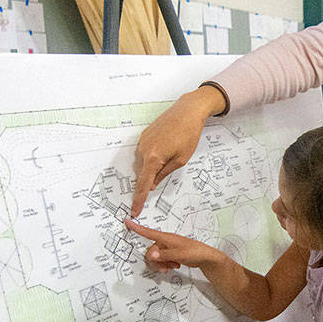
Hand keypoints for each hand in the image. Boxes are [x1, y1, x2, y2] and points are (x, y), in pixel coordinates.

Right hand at [125, 219, 221, 271]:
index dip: (137, 228)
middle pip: (151, 252)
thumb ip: (164, 255)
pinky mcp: (171, 254)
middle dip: (156, 261)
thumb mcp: (179, 254)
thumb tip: (151, 255)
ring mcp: (168, 248)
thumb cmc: (194, 252)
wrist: (205, 257)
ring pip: (156, 258)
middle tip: (167, 266)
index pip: (148, 232)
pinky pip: (161, 260)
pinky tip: (174, 265)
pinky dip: (166, 265)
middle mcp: (165, 242)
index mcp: (166, 238)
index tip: (127, 221)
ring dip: (162, 264)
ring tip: (173, 266)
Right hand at [130, 86, 225, 215]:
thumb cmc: (188, 134)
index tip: (134, 210)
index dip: (139, 199)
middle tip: (173, 160)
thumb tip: (153, 183)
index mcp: (153, 158)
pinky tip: (167, 144)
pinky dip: (154, 154)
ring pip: (145, 162)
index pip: (143, 184)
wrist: (187, 111)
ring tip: (174, 149)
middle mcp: (143, 150)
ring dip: (156, 163)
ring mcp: (142, 141)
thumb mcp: (181, 159)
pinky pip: (146, 152)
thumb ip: (164, 173)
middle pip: (145, 173)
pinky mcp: (144, 135)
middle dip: (155, 175)